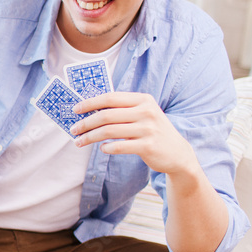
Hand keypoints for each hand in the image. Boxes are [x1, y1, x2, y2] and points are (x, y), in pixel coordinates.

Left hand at [72, 92, 198, 175]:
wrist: (177, 153)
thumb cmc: (152, 132)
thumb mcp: (143, 115)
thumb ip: (122, 110)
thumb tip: (90, 110)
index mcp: (143, 100)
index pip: (110, 98)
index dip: (90, 103)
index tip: (75, 110)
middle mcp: (146, 112)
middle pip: (106, 115)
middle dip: (86, 123)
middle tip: (73, 130)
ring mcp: (148, 129)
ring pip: (109, 131)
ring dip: (90, 137)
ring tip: (79, 142)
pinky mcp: (148, 146)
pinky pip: (119, 146)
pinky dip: (107, 148)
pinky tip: (103, 148)